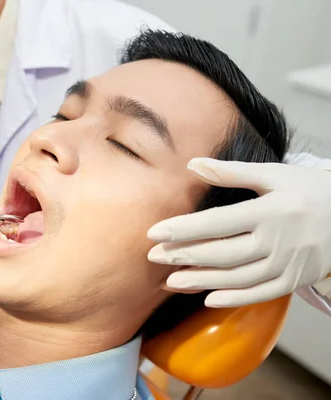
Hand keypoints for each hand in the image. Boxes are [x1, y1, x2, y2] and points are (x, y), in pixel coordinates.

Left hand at [147, 157, 330, 306]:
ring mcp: (287, 264)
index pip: (217, 222)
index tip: (154, 233)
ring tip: (170, 281)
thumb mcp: (275, 175)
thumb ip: (231, 172)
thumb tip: (192, 164)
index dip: (183, 229)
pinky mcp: (294, 280)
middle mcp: (277, 240)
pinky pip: (261, 294)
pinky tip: (207, 299)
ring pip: (237, 277)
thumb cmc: (310, 191)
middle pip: (222, 253)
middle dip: (184, 256)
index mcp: (269, 211)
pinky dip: (234, 298)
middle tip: (153, 258)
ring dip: (201, 281)